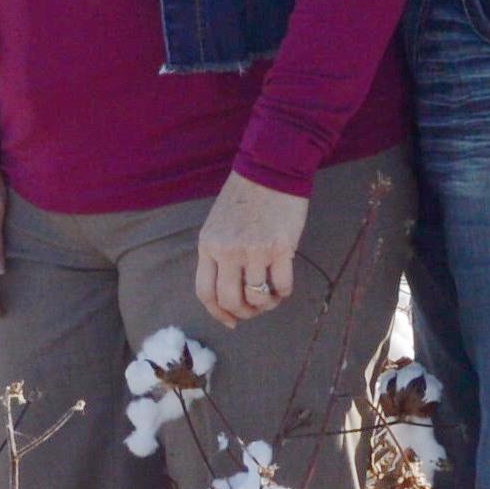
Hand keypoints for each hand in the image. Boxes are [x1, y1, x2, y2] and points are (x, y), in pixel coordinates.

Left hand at [196, 173, 307, 328]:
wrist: (271, 168)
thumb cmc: (243, 196)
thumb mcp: (217, 224)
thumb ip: (216, 255)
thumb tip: (226, 292)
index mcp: (208, 245)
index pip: (205, 293)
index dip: (218, 313)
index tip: (230, 320)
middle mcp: (228, 251)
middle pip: (230, 301)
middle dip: (243, 313)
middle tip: (254, 310)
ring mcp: (255, 251)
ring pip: (257, 297)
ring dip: (265, 304)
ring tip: (271, 297)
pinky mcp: (282, 248)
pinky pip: (282, 285)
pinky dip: (283, 293)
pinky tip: (284, 286)